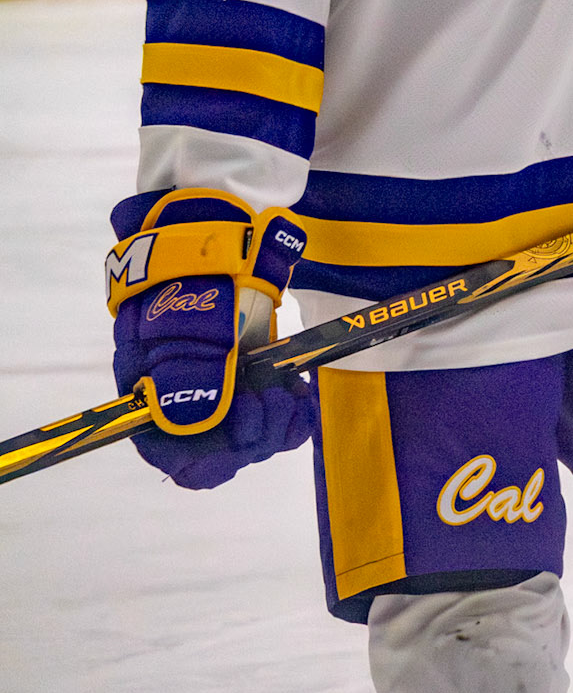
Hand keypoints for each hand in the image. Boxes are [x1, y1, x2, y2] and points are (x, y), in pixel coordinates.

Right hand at [107, 197, 311, 488]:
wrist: (216, 234)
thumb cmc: (189, 278)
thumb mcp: (180, 328)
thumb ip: (188, 380)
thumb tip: (197, 427)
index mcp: (152, 396)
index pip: (173, 455)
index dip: (206, 459)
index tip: (235, 438)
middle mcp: (186, 400)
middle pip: (221, 450)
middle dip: (251, 435)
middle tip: (268, 401)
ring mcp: (223, 387)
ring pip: (253, 435)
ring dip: (276, 424)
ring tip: (288, 393)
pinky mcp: (253, 374)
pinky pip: (276, 414)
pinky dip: (293, 412)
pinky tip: (301, 394)